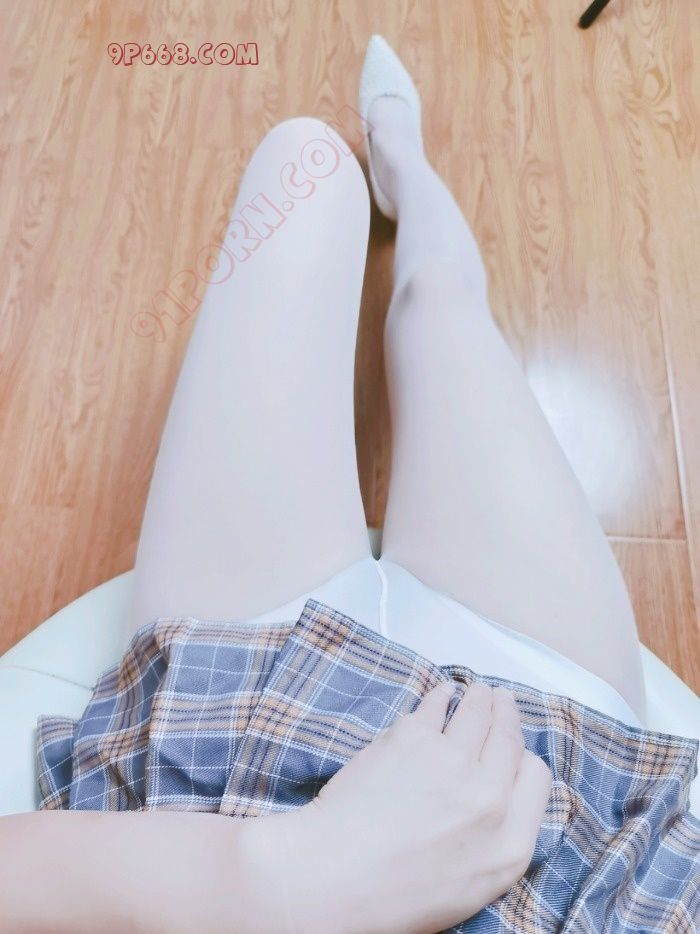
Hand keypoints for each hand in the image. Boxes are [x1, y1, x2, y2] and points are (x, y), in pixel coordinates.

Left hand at [277, 681, 551, 933]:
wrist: (333, 879)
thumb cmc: (390, 897)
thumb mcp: (468, 889)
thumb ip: (495, 842)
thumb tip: (497, 797)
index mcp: (508, 848)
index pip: (536, 781)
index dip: (523, 759)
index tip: (514, 750)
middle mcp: (489, 800)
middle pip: (508, 740)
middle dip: (506, 715)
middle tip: (501, 701)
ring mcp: (452, 762)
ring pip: (477, 713)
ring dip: (480, 698)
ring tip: (477, 691)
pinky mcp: (415, 737)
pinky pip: (436, 704)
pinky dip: (442, 695)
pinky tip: (441, 693)